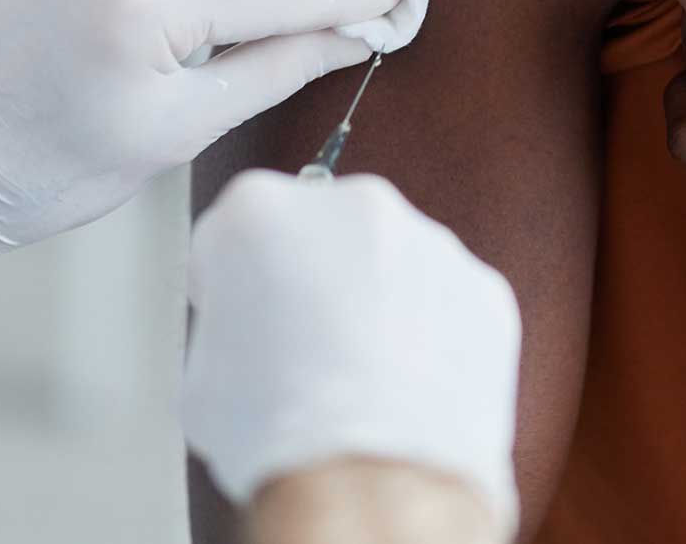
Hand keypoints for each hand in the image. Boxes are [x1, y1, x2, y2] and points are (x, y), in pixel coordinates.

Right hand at [182, 170, 520, 535]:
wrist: (370, 480)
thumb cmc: (277, 430)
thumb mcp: (202, 366)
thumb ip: (227, 317)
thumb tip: (247, 334)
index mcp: (260, 209)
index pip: (234, 232)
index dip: (231, 284)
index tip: (239, 316)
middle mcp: (349, 204)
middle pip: (320, 232)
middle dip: (311, 279)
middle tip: (301, 348)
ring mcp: (427, 241)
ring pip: (390, 263)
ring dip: (375, 303)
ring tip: (358, 377)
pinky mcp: (483, 287)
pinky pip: (448, 304)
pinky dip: (433, 336)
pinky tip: (405, 386)